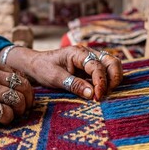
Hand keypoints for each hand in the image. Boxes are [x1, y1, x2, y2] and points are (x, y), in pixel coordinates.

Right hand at [0, 57, 33, 147]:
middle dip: (28, 99)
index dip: (25, 88)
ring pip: (18, 99)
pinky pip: (6, 113)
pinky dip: (8, 119)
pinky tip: (2, 121)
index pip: (17, 74)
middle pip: (23, 86)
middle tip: (25, 109)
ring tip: (14, 116)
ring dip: (19, 110)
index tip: (24, 98)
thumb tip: (8, 85)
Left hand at [3, 46, 122, 99]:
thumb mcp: (55, 78)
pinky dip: (109, 80)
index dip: (100, 82)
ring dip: (113, 79)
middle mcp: (87, 53)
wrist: (34, 64)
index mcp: (77, 53)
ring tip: (105, 94)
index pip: (97, 66)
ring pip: (112, 65)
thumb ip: (74, 85)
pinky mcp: (90, 67)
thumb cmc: (43, 68)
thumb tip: (92, 94)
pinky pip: (106, 71)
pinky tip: (103, 91)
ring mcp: (90, 59)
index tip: (98, 97)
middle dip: (113, 78)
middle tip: (105, 95)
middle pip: (111, 62)